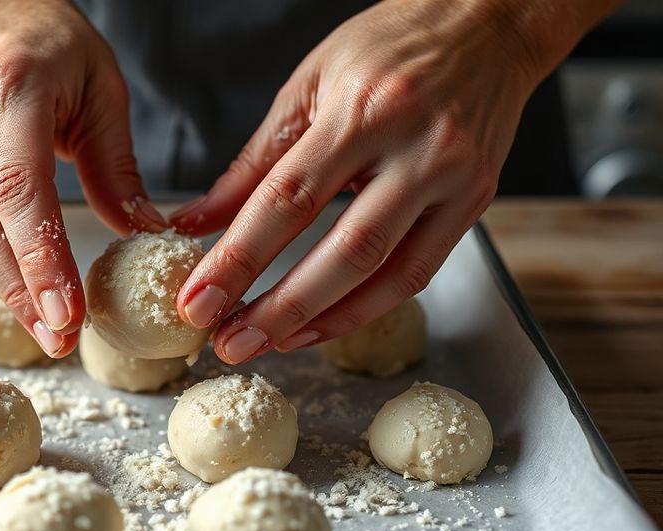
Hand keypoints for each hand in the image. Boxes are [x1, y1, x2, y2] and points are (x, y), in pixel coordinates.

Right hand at [0, 0, 164, 357]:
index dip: (40, 259)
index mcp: (9, 91)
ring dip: (4, 289)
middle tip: (62, 342)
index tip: (67, 313)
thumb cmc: (41, 37)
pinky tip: (22, 289)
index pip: (19, 192)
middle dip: (21, 294)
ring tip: (49, 330)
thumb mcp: (98, 83)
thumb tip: (142, 232)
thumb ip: (115, 162)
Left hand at [169, 0, 617, 363]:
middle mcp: (417, 148)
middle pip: (343, 250)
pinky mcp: (476, 201)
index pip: (287, 200)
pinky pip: (417, 273)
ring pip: (385, 273)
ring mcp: (453, 179)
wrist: (486, 21)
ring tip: (266, 344)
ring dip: (320, 320)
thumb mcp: (307, 85)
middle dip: (277, 307)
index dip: (238, 258)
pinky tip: (318, 326)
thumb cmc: (389, 45)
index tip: (198, 300)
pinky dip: (364, 308)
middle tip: (227, 342)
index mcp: (363, 110)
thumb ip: (253, 163)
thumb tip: (197, 223)